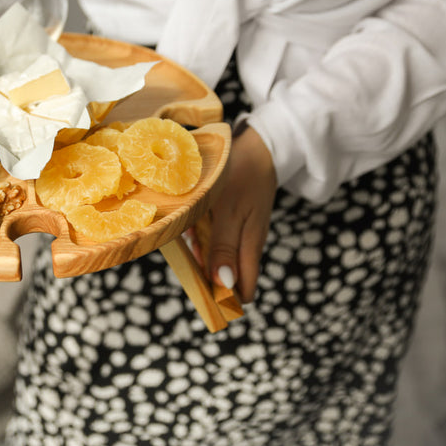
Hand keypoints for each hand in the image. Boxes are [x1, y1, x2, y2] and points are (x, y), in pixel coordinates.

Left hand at [205, 125, 276, 302]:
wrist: (256, 147)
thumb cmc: (242, 176)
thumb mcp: (230, 212)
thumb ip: (224, 248)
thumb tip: (224, 285)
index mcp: (249, 247)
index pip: (243, 291)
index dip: (223, 299)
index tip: (201, 295)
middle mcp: (244, 245)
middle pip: (225, 277)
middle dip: (204, 275)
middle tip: (189, 253)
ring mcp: (236, 233)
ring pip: (215, 257)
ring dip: (198, 252)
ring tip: (189, 230)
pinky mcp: (229, 221)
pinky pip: (210, 238)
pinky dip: (198, 235)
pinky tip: (190, 221)